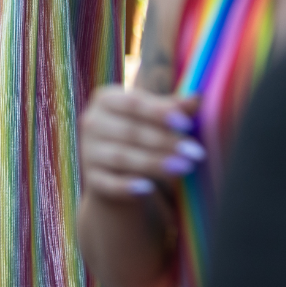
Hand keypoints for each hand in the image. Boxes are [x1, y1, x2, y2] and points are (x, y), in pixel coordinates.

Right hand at [80, 85, 202, 200]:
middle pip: (130, 132)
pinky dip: (128, 186)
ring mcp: (88, 151)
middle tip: (195, 152)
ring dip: (154, 163)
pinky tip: (150, 188)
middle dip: (165, 142)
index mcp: (106, 98)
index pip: (133, 102)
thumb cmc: (139, 129)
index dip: (160, 112)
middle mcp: (92, 122)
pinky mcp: (91, 178)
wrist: (114, 166)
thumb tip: (197, 97)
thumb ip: (174, 106)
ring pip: (122, 157)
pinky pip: (109, 183)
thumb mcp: (154, 114)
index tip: (187, 123)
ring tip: (184, 168)